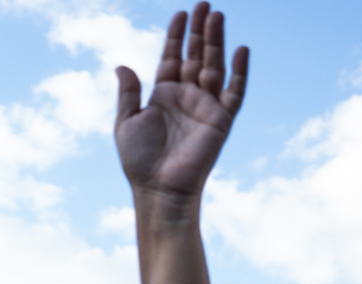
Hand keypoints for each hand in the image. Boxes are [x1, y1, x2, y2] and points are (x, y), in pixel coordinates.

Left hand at [114, 5, 248, 206]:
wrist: (159, 188)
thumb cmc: (139, 160)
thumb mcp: (126, 122)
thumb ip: (128, 93)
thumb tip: (121, 65)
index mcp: (163, 94)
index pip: (172, 57)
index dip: (177, 35)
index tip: (181, 13)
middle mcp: (186, 96)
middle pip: (195, 55)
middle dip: (200, 31)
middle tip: (204, 4)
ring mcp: (205, 106)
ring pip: (214, 66)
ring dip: (216, 42)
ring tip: (217, 16)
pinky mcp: (221, 120)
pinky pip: (234, 91)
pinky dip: (239, 71)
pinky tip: (240, 50)